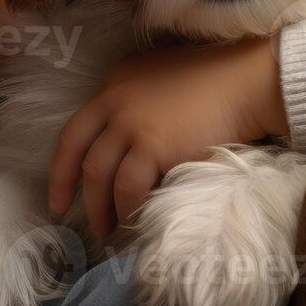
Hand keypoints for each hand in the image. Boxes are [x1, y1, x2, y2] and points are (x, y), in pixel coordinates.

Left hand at [47, 35, 287, 241]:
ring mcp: (131, 123)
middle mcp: (115, 101)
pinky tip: (133, 220)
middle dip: (70, 190)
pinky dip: (127, 208)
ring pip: (99, 175)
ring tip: (107, 228)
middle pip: (79, 154)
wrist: (245, 82)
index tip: (60, 192)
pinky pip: (128, 188)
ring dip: (100, 208)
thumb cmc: (214, 81)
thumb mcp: (161, 77)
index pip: (75, 129)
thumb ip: (137, 99)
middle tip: (73, 216)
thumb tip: (125, 139)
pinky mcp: (151, 145)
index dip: (63, 166)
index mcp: (115, 83)